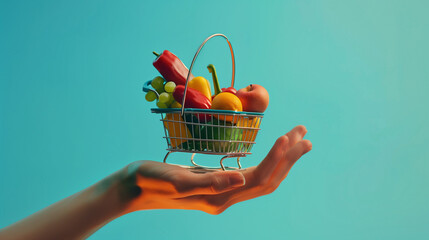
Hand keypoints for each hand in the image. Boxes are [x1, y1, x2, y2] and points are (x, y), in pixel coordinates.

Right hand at [121, 125, 311, 214]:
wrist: (134, 188)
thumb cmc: (151, 181)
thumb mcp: (177, 180)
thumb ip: (209, 182)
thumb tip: (240, 178)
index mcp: (220, 197)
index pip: (259, 178)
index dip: (276, 159)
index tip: (288, 136)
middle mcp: (226, 197)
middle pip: (268, 179)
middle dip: (288, 158)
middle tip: (305, 135)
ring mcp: (223, 191)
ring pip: (262, 176)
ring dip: (281, 159)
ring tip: (296, 139)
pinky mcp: (217, 184)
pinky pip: (251, 174)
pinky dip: (266, 160)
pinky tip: (271, 151)